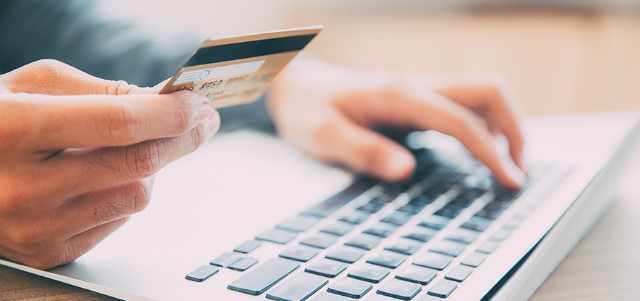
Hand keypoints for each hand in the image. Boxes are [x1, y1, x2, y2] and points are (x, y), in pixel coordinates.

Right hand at [0, 60, 218, 268]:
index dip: (169, 114)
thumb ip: (98, 90)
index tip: (198, 104)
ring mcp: (34, 227)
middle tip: (200, 121)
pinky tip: (104, 177)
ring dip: (152, 167)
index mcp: (12, 130)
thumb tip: (162, 100)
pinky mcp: (46, 252)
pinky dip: (124, 193)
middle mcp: (21, 187)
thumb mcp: (28, 86)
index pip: (118, 123)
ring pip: (137, 196)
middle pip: (137, 164)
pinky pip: (118, 220)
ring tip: (136, 147)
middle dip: (182, 137)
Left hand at [269, 58, 524, 187]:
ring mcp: (421, 89)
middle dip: (515, 128)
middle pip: (488, 91)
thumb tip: (406, 169)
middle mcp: (417, 85)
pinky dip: (486, 127)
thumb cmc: (307, 110)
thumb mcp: (322, 136)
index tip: (509, 181)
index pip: (460, 120)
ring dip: (504, 126)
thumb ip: (363, 151)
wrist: (296, 87)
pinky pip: (466, 105)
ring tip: (508, 167)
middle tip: (518, 172)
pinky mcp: (419, 99)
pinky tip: (481, 152)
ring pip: (482, 94)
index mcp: (398, 94)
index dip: (490, 151)